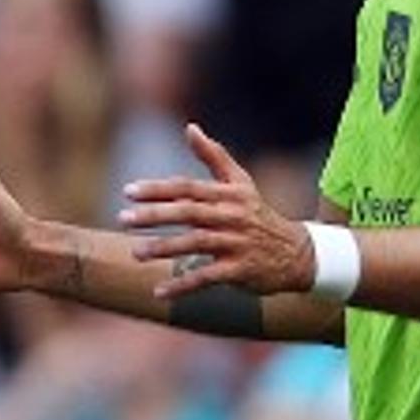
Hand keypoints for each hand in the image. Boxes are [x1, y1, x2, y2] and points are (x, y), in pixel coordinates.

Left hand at [118, 123, 309, 299]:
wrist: (295, 253)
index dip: (158, 189)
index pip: (188, 187)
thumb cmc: (258, 214)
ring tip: (135, 253)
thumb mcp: (241, 182)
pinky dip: (183, 286)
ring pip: (195, 243)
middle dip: (155, 215)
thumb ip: (214, 155)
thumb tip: (190, 127)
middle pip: (188, 212)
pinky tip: (159, 292)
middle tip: (124, 220)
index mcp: (228, 194)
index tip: (128, 192)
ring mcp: (236, 243)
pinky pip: (207, 278)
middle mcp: (231, 216)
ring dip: (164, 248)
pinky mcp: (240, 270)